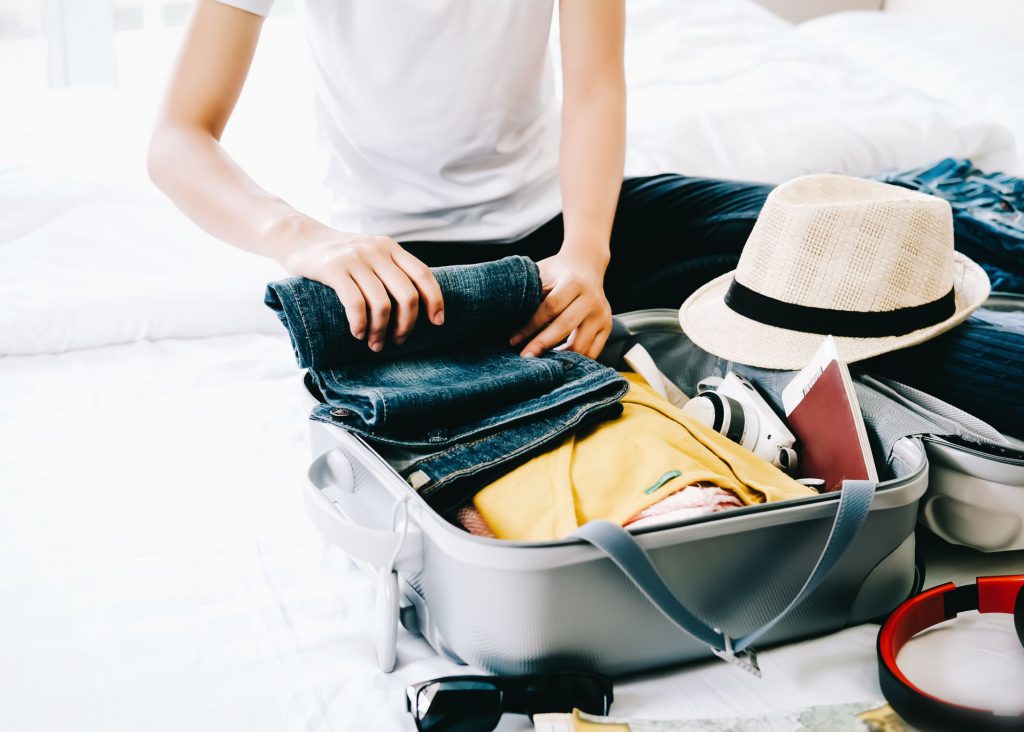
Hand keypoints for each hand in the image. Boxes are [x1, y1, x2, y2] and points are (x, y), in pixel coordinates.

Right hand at [284, 232, 443, 351]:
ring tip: (375, 344)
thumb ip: (390, 269)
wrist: (299, 238)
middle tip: (399, 340)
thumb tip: (416, 305)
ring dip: (381, 331)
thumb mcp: (370, 253)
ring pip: (382, 304)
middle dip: (407, 324)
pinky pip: (356, 304)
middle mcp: (376, 251)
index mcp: (390, 248)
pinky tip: (359, 334)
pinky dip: (361, 325)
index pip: (423, 274)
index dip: (435, 300)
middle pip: (407, 295)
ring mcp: (355, 259)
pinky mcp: (333, 269)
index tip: (437, 322)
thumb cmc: (339, 255)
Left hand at [510, 248, 611, 358]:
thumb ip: (529, 290)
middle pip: (565, 327)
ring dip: (559, 357)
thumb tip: (507, 316)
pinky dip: (575, 359)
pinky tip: (559, 361)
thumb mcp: (542, 272)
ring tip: (541, 362)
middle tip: (525, 357)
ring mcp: (602, 314)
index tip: (514, 340)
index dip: (530, 326)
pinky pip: (592, 351)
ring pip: (581, 344)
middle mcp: (591, 298)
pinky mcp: (607, 326)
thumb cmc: (558, 271)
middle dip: (542, 344)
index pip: (550, 308)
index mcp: (573, 282)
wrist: (586, 264)